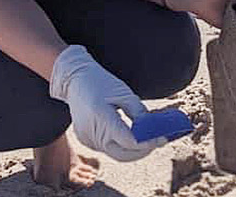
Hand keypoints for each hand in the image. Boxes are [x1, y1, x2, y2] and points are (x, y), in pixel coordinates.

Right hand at [50, 45, 165, 160]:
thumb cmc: (100, 82)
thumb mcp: (124, 92)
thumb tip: (153, 130)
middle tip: (158, 141)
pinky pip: (107, 148)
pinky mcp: (85, 141)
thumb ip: (138, 113)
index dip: (146, 143)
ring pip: (115, 153)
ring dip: (132, 149)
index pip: (128, 141)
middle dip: (142, 151)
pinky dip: (120, 145)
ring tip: (147, 138)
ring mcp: (87, 139)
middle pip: (122, 154)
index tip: (161, 139)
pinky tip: (129, 135)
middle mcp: (92, 132)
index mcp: (101, 116)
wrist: (74, 80)